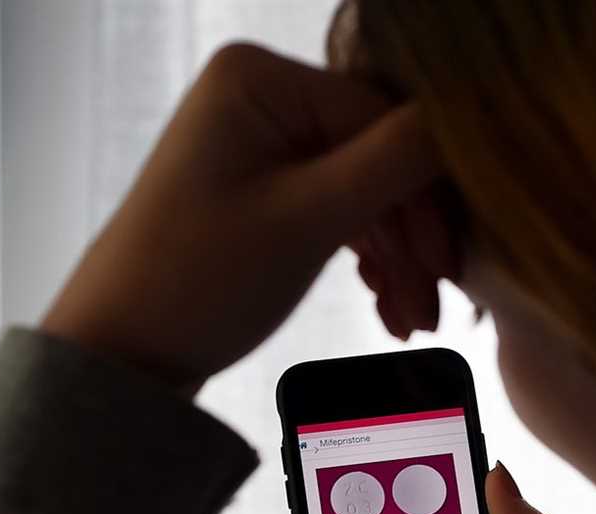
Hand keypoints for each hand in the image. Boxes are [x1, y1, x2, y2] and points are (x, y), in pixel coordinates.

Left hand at [40, 42, 448, 392]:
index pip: (384, 118)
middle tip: (437, 306)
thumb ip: (396, 162)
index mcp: (259, 78)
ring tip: (410, 321)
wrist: (122, 354)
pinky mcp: (262, 186)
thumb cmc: (199, 281)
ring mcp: (259, 142)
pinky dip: (365, 256)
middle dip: (412, 235)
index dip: (429, 191)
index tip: (453, 267)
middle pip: (378, 154)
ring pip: (363, 188)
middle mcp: (259, 94)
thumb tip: (473, 122)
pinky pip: (336, 209)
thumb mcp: (309, 219)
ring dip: (397, 256)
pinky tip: (387, 305)